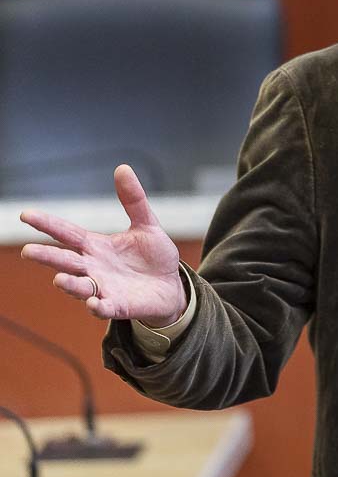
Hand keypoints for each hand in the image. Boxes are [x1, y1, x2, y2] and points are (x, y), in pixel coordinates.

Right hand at [20, 165, 186, 326]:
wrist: (172, 285)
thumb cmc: (154, 256)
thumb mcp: (146, 224)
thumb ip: (133, 200)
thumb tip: (123, 168)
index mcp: (96, 246)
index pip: (67, 233)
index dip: (47, 224)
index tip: (26, 214)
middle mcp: (93, 267)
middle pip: (66, 261)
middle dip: (47, 257)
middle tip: (28, 251)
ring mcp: (103, 288)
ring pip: (79, 286)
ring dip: (69, 284)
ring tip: (59, 279)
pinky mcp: (118, 305)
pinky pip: (104, 308)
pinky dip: (98, 306)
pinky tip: (95, 303)